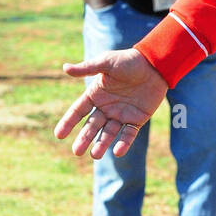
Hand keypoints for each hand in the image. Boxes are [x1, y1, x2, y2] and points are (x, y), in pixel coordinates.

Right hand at [54, 48, 168, 158]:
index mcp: (96, 94)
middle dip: (84, 138)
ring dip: (102, 144)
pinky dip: (124, 143)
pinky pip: (129, 134)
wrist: (156, 64)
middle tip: (77, 151)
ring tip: (95, 155)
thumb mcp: (107, 62)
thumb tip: (65, 68)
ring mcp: (121, 114)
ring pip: (108, 133)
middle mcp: (106, 107)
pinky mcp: (137, 119)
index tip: (59, 135)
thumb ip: (88, 68)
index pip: (78, 111)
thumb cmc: (130, 60)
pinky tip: (118, 152)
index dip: (68, 122)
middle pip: (92, 126)